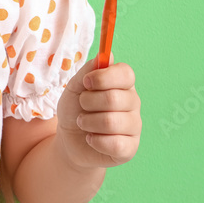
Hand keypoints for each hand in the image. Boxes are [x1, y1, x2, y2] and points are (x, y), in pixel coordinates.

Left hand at [55, 52, 140, 170]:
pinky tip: (91, 139)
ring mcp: (134, 127)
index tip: (86, 82)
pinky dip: (94, 140)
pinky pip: (114, 144)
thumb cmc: (75, 109)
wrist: (69, 139)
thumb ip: (89, 70)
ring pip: (111, 122)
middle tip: (82, 106)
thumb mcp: (75, 87)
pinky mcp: (130, 148)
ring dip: (88, 122)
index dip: (103, 77)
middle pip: (114, 98)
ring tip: (83, 123)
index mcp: (123, 84)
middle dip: (88, 102)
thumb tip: (107, 54)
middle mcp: (133, 103)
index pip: (126, 73)